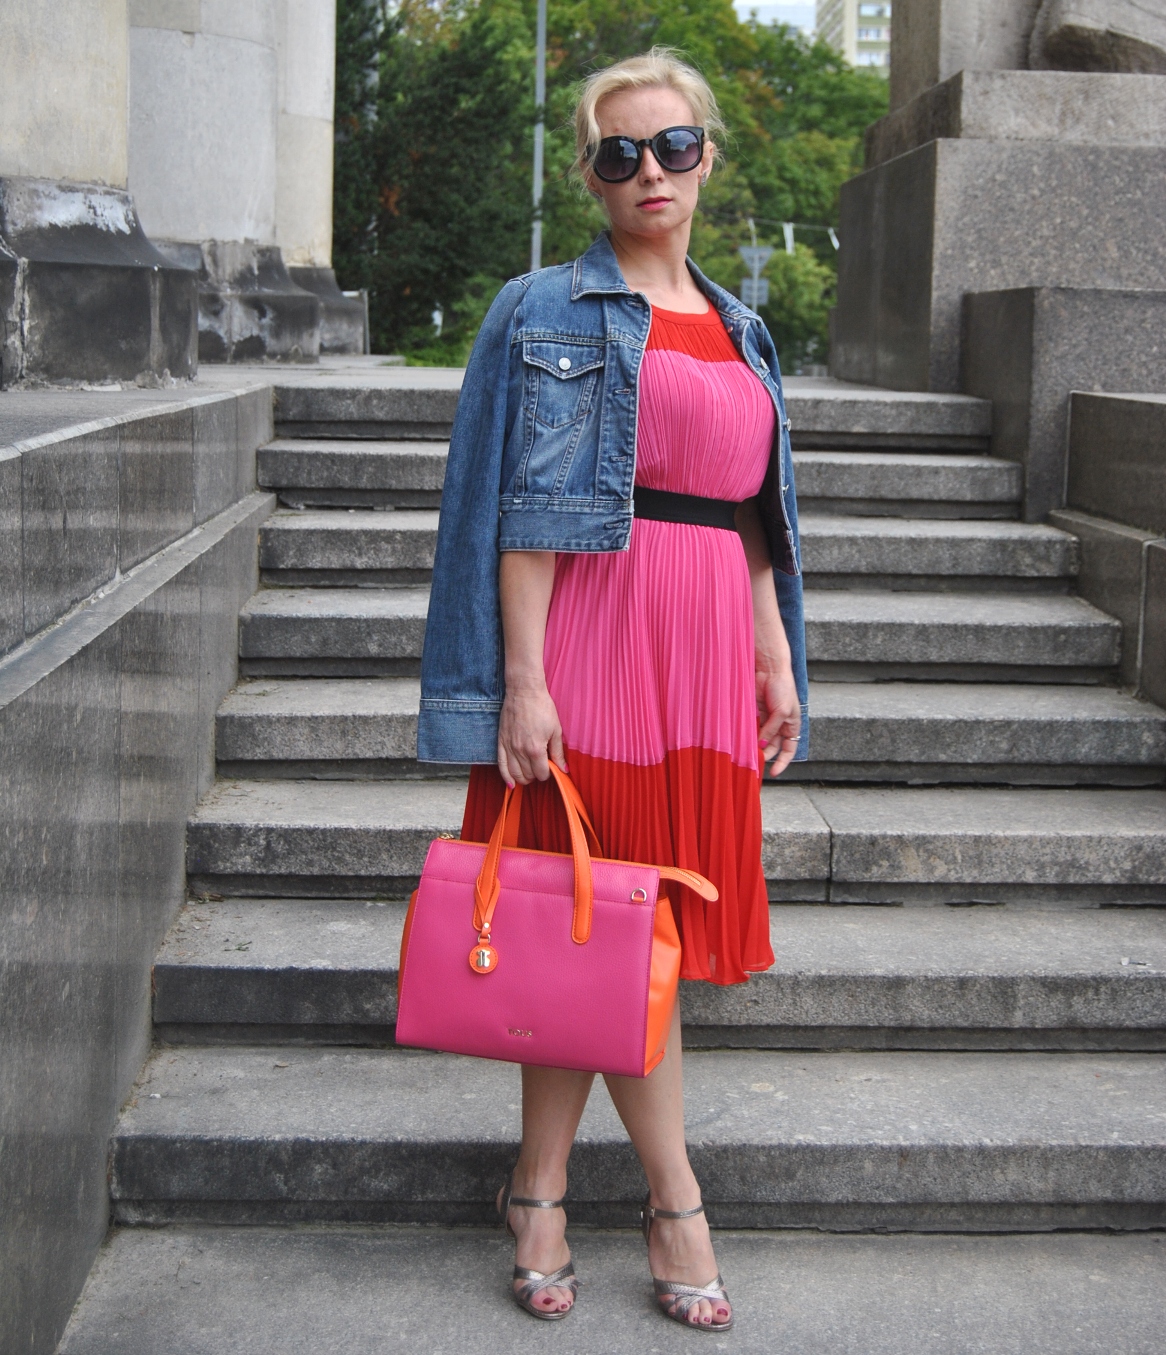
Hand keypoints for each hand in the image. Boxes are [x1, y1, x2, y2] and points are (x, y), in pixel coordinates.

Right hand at [497, 681, 566, 785]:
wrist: (524, 691)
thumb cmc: (542, 708)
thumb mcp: (556, 730)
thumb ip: (558, 753)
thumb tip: (564, 770)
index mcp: (536, 749)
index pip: (541, 773)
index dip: (548, 773)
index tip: (550, 767)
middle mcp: (520, 751)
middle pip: (527, 775)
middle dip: (536, 775)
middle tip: (541, 768)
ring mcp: (508, 747)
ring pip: (514, 774)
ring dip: (523, 778)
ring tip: (529, 774)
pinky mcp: (500, 741)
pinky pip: (500, 765)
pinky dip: (506, 777)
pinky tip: (511, 784)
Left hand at [757, 663, 800, 777]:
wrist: (769, 669)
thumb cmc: (783, 687)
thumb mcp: (782, 712)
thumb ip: (772, 730)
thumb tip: (762, 746)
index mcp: (792, 725)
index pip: (789, 749)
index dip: (783, 762)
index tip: (773, 773)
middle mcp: (779, 724)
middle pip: (772, 747)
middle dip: (765, 755)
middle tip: (755, 762)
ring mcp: (767, 719)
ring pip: (760, 739)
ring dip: (755, 747)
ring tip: (747, 754)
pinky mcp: (755, 713)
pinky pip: (752, 729)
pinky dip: (748, 736)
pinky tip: (742, 742)